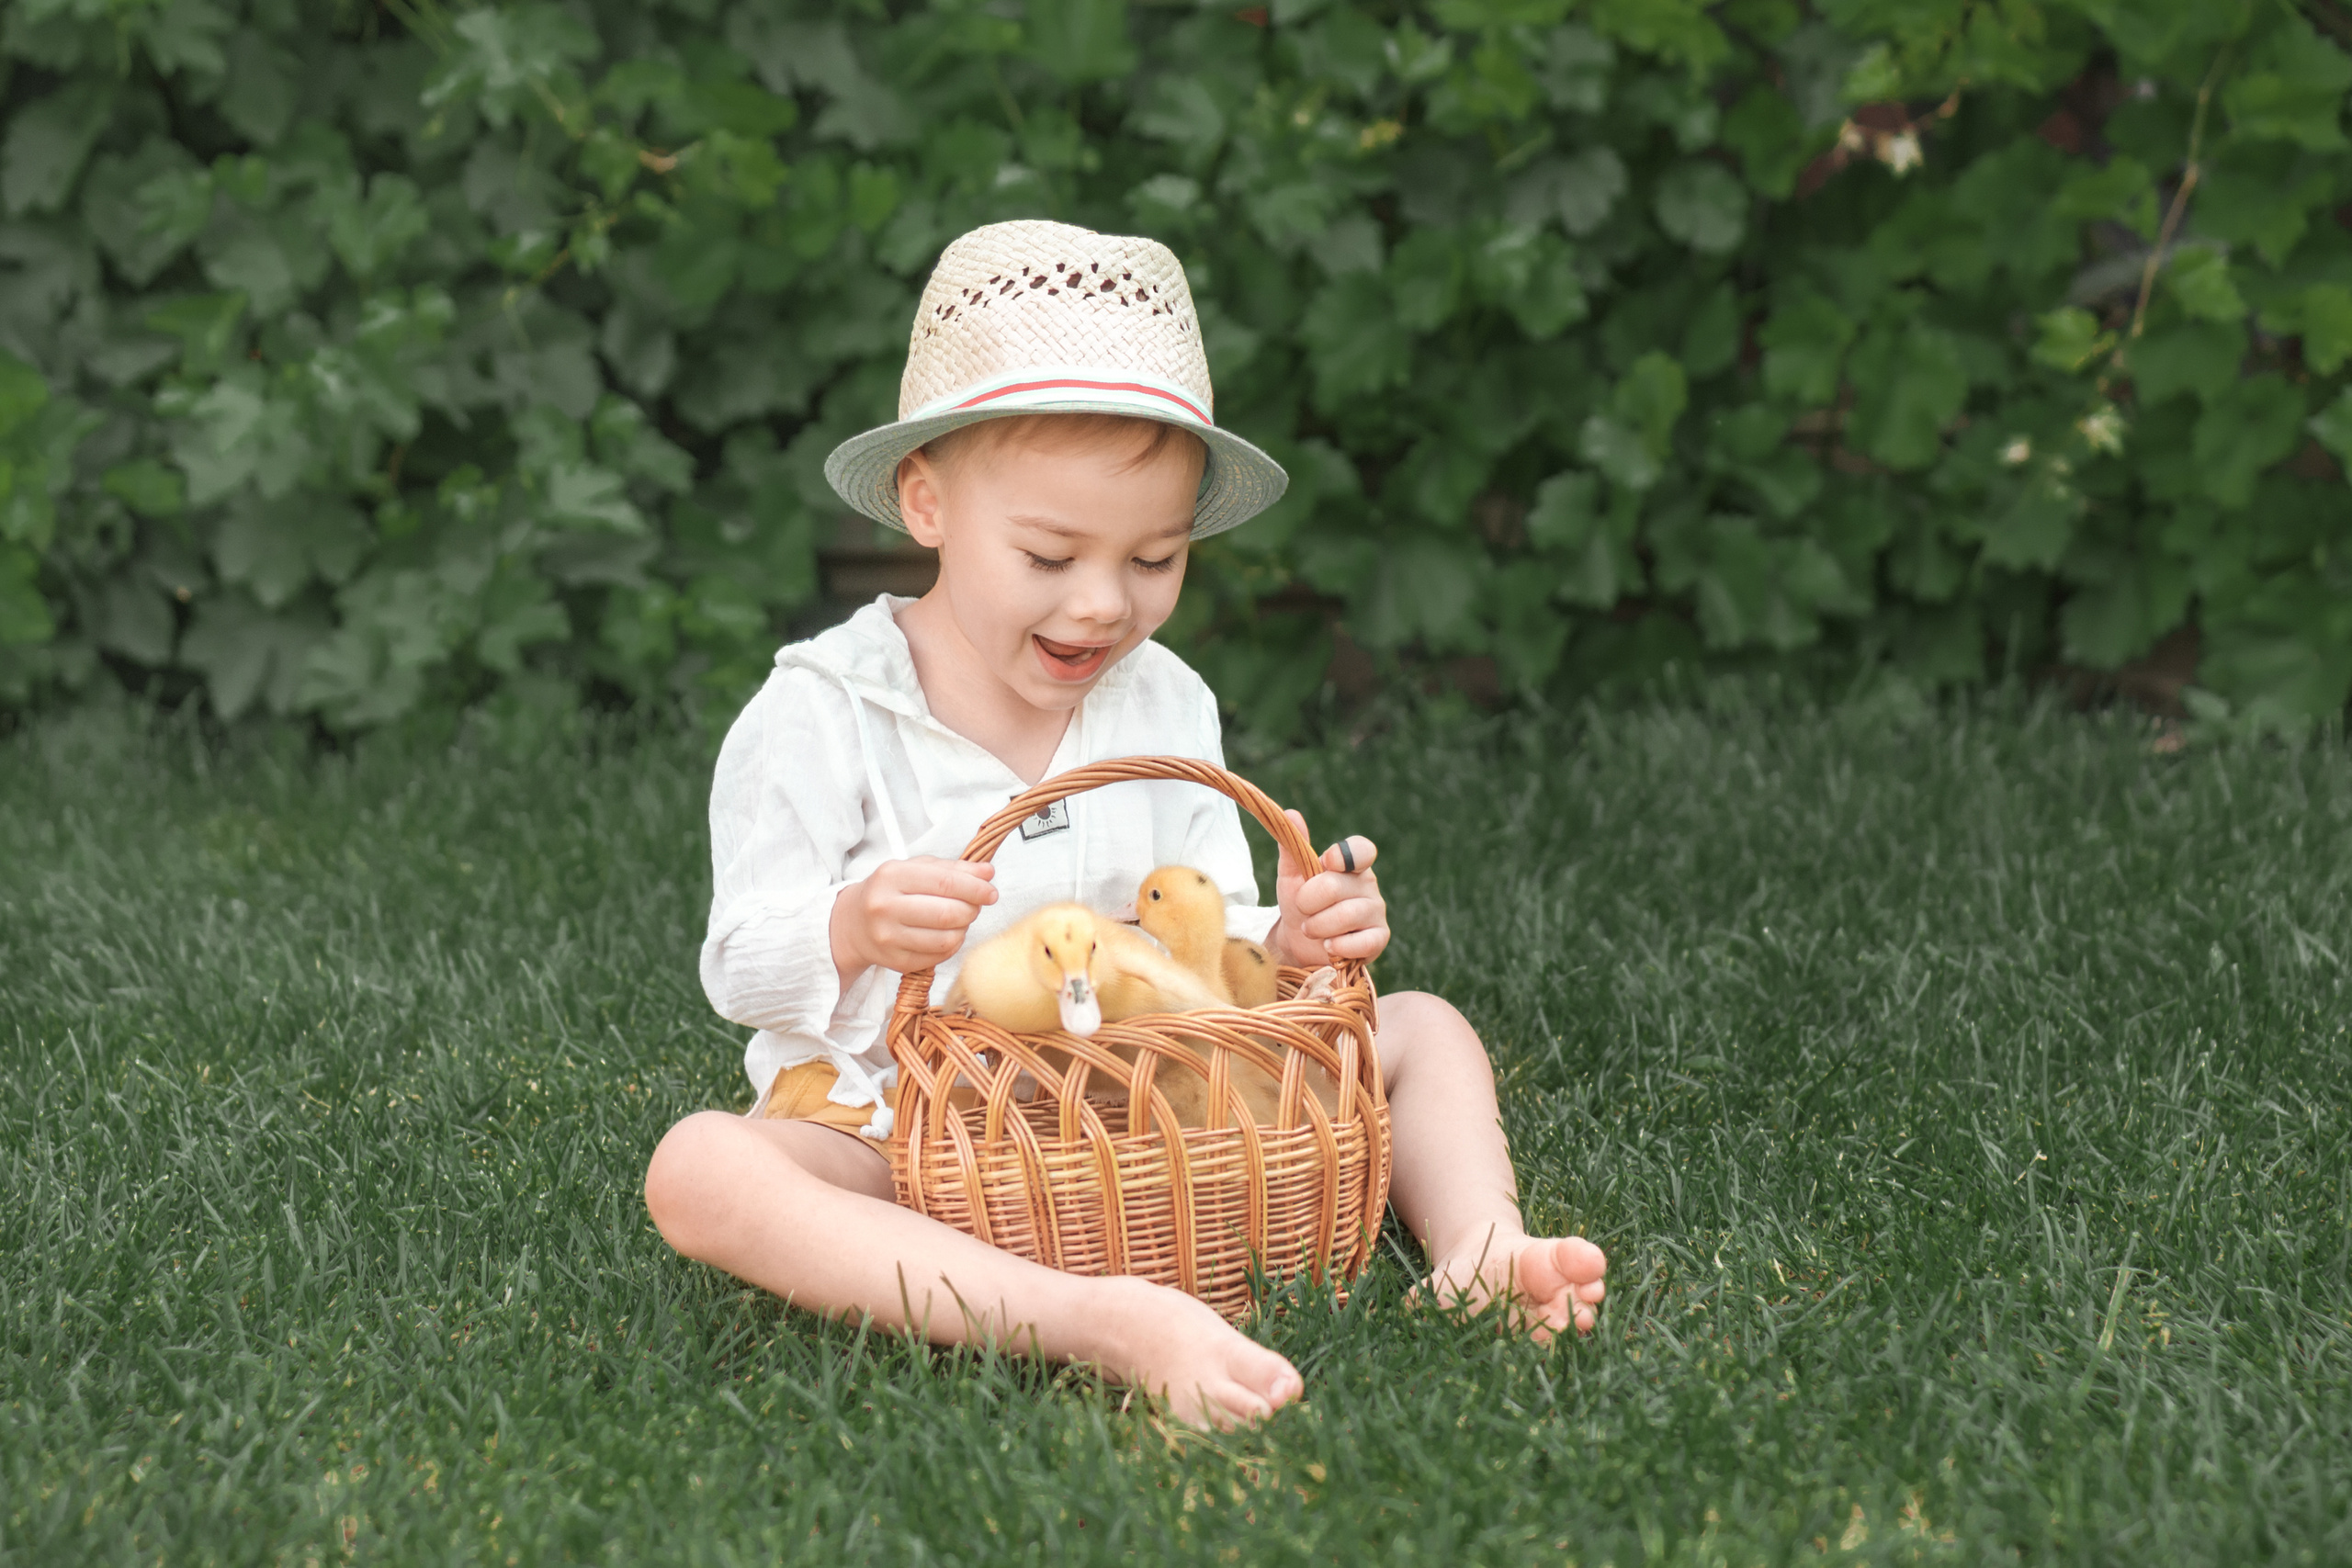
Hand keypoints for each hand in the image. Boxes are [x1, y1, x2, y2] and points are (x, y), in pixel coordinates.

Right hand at [831, 857, 997, 983]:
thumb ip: (952, 868)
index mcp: (891, 876)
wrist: (853, 923)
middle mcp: (885, 907)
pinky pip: (939, 957)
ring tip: (960, 919)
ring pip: (946, 939)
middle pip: (947, 913)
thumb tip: (987, 872)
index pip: (945, 882)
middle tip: (975, 906)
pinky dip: (952, 945)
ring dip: (964, 929)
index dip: (975, 888)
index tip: (991, 891)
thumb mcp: (915, 869)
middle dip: (972, 910)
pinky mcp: (895, 962)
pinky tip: (947, 934)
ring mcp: (888, 937)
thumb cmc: (890, 891)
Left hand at [1269, 811, 1388, 967]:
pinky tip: (1328, 946)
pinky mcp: (1379, 939)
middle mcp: (1368, 885)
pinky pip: (1362, 942)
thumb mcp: (1292, 877)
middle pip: (1335, 886)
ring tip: (1310, 929)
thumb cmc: (1300, 906)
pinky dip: (1338, 946)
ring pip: (1345, 915)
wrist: (1301, 945)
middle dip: (1308, 902)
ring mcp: (1376, 912)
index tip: (1325, 863)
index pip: (1362, 850)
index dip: (1343, 855)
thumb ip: (1293, 848)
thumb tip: (1291, 814)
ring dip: (1317, 926)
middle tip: (1303, 910)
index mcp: (1351, 864)